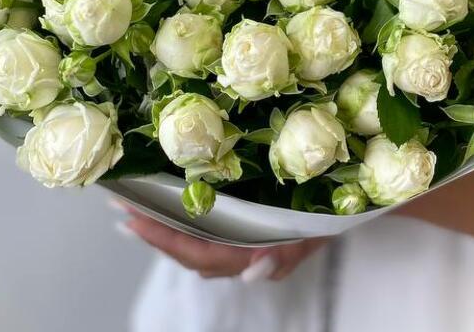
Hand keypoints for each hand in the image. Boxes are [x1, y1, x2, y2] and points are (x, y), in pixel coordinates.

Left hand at [112, 200, 330, 280]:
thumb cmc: (333, 210)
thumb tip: (255, 271)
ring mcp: (244, 246)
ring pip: (194, 246)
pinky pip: (207, 235)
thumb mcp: (317, 228)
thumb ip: (288, 251)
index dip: (166, 239)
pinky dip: (182, 225)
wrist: (354, 202)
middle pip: (189, 251)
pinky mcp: (247, 232)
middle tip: (119, 210)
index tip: (134, 220)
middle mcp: (244, 255)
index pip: (201, 252)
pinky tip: (165, 212)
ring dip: (162, 230)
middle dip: (153, 233)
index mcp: (256, 253)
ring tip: (132, 211)